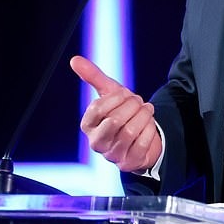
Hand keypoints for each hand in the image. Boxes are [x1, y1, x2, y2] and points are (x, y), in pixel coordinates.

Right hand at [70, 55, 161, 173]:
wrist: (142, 133)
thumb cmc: (122, 111)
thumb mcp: (110, 92)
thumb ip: (93, 76)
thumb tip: (74, 59)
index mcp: (87, 125)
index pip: (97, 108)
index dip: (116, 98)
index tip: (125, 94)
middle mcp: (96, 142)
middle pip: (114, 121)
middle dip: (132, 107)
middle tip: (138, 102)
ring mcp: (112, 155)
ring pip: (130, 132)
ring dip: (143, 116)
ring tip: (147, 110)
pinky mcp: (128, 163)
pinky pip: (141, 144)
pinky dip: (150, 130)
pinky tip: (150, 125)